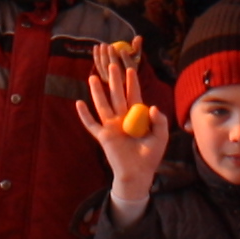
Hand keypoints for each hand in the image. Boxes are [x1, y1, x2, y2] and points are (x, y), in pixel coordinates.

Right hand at [78, 41, 169, 214]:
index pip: (133, 95)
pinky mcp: (103, 136)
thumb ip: (160, 122)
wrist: (138, 174)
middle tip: (112, 64)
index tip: (130, 69)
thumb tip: (153, 107)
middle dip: (115, 81)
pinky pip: (91, 124)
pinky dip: (84, 115)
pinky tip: (78, 103)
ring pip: (102, 105)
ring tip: (93, 77)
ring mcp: (111, 126)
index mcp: (136, 117)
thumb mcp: (161, 137)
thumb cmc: (150, 156)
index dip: (132, 83)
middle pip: (117, 96)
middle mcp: (122, 119)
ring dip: (97, 92)